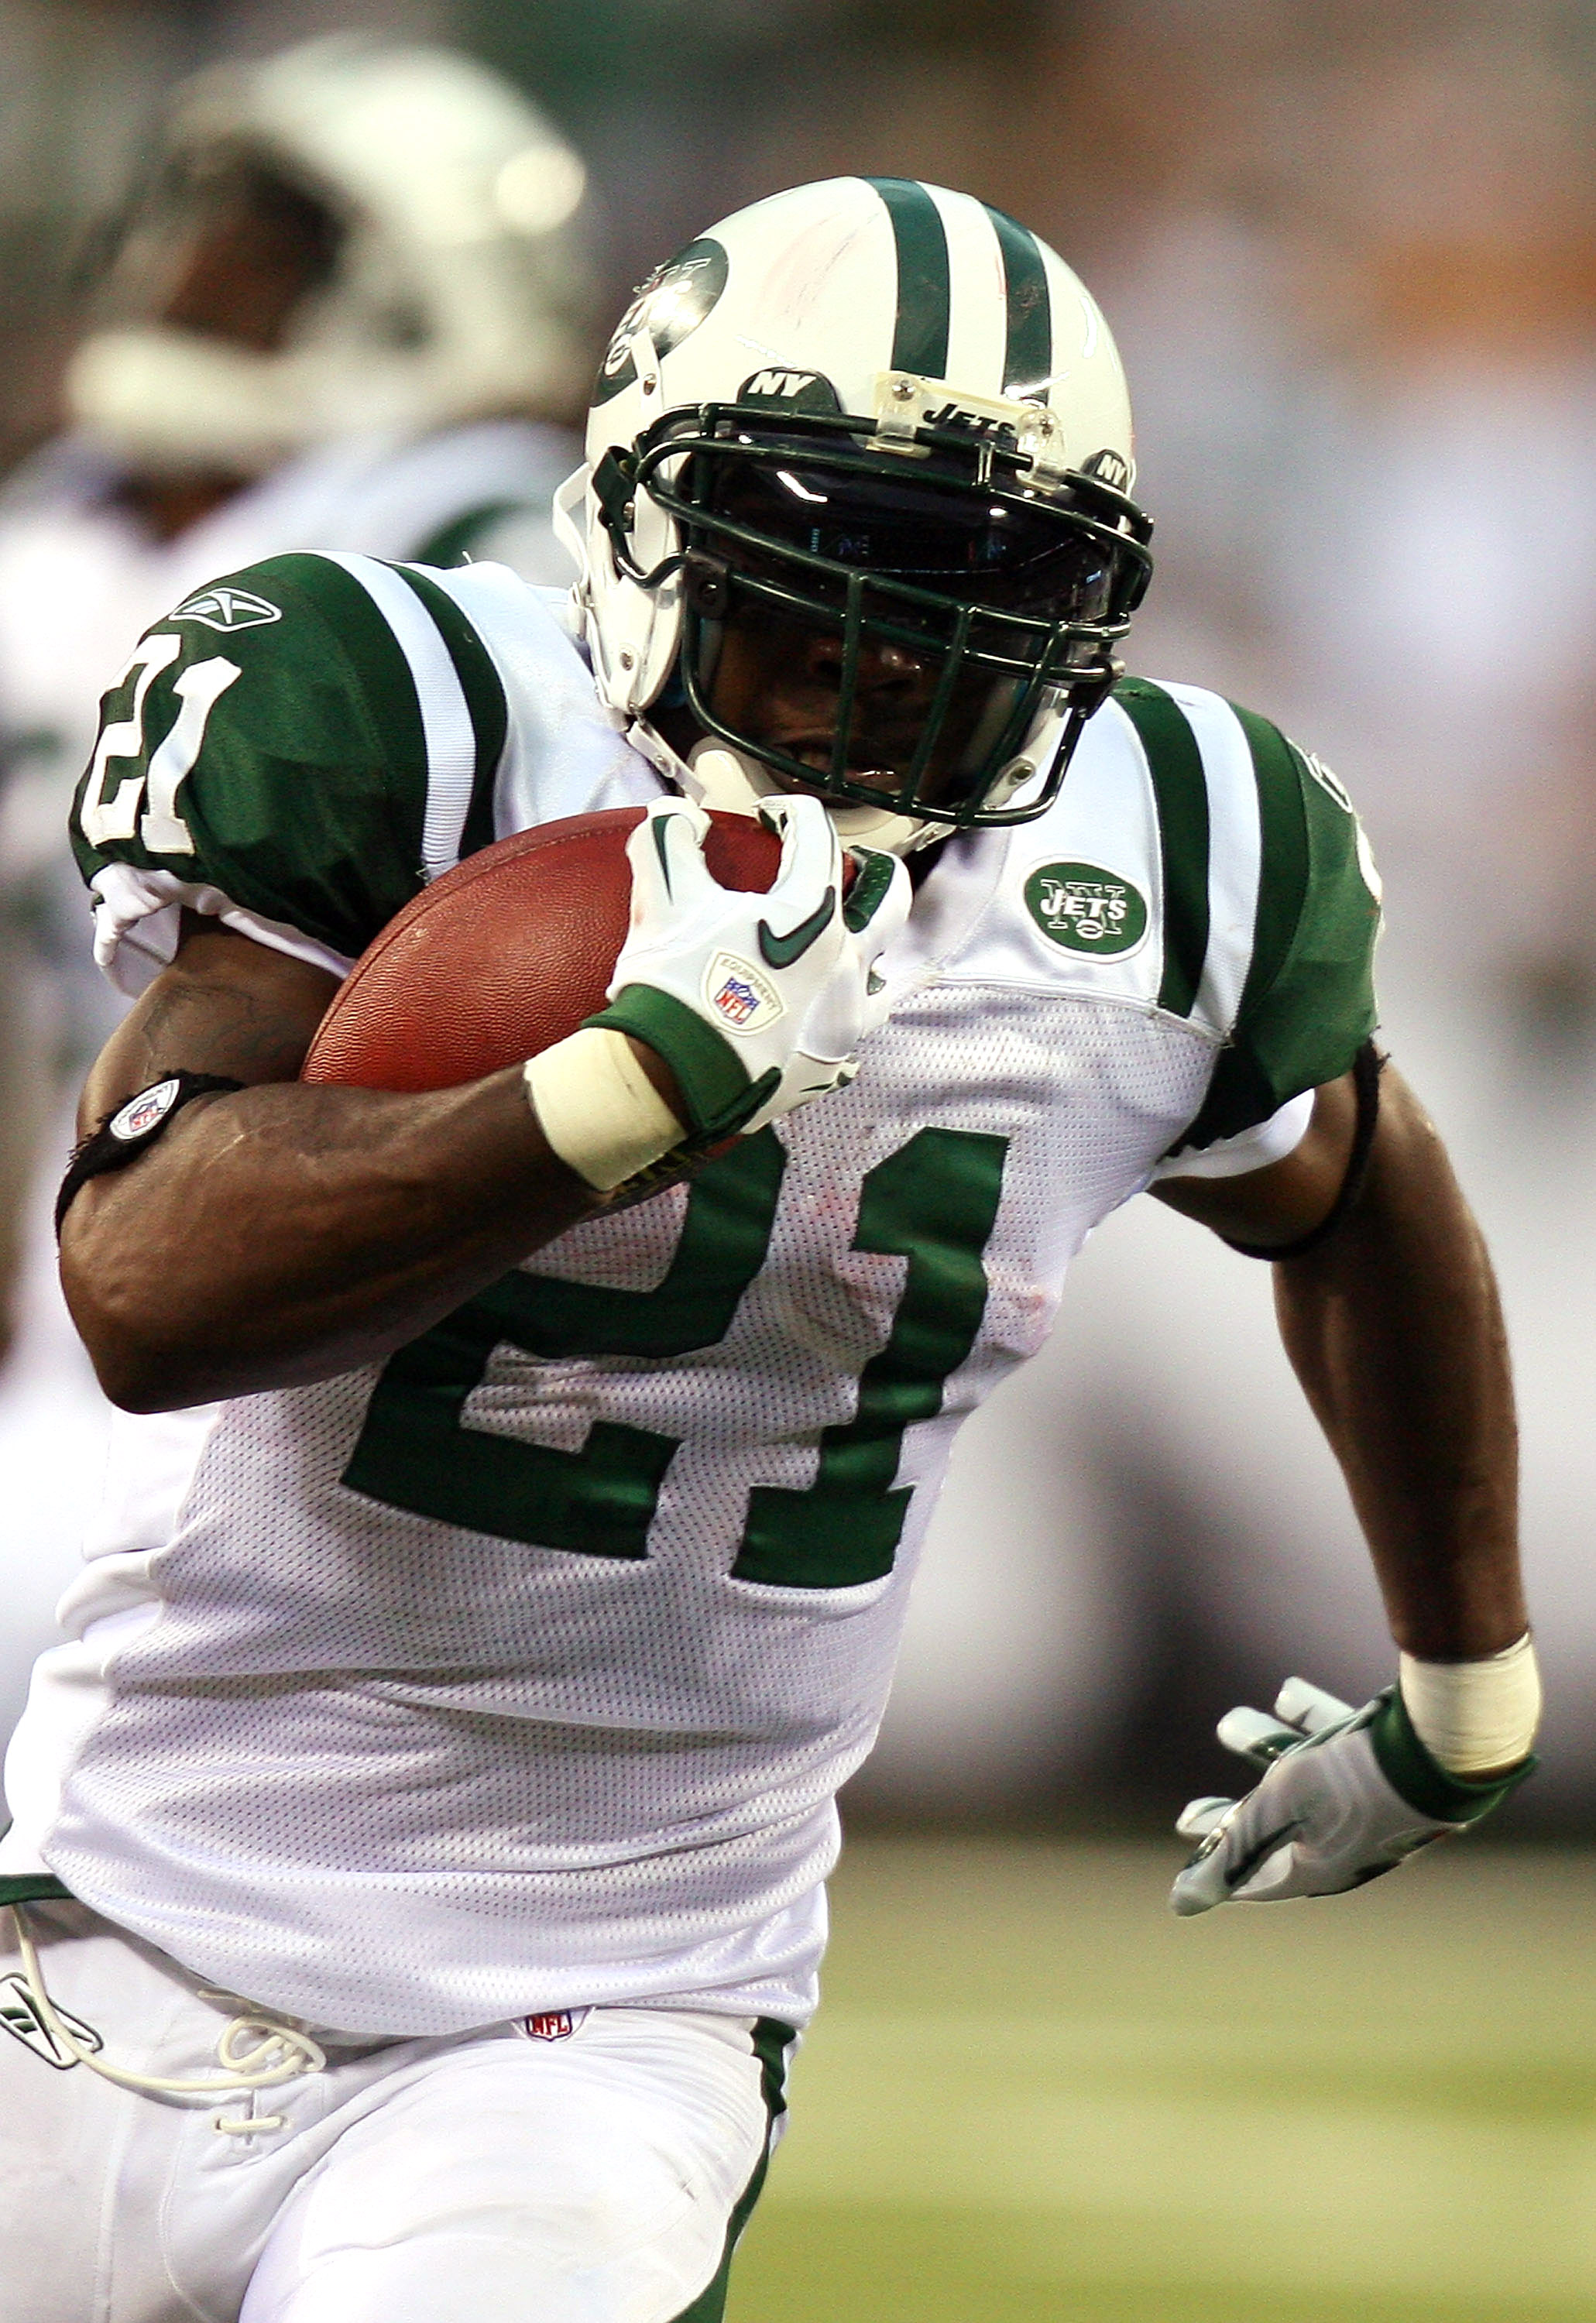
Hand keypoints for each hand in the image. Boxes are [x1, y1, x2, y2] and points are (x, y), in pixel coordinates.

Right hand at [593, 796, 909, 1141]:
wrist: (669, 1079)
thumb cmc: (673, 982)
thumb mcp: (663, 899)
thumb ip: (671, 841)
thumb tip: (678, 811)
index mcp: (811, 913)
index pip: (818, 838)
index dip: (792, 813)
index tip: (770, 816)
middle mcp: (845, 964)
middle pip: (889, 902)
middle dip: (878, 874)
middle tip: (856, 867)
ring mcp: (842, 1021)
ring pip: (883, 984)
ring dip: (872, 962)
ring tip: (853, 956)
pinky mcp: (826, 1068)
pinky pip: (846, 1048)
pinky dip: (834, 1030)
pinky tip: (820, 1027)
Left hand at [1169, 1674, 1532, 1916]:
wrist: (1439, 1749)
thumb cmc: (1350, 1786)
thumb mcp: (1275, 1816)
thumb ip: (1230, 1852)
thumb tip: (1179, 1904)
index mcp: (1320, 1866)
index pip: (1255, 1874)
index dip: (1218, 1863)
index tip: (1188, 1849)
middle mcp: (1346, 1841)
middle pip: (1271, 1830)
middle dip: (1228, 1820)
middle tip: (1185, 1816)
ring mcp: (1369, 1802)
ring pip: (1303, 1777)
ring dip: (1261, 1752)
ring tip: (1227, 1724)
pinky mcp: (1387, 1763)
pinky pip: (1339, 1741)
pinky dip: (1311, 1719)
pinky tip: (1286, 1694)